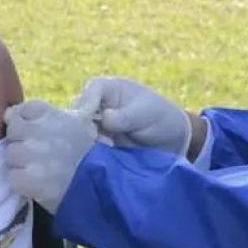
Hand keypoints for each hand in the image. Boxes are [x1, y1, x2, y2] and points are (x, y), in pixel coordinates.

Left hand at [4, 101, 98, 212]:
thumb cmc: (90, 150)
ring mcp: (29, 155)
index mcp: (48, 113)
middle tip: (37, 153)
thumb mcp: (78, 120)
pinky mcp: (26, 179)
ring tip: (39, 169)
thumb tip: (9, 113)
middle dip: (21, 141)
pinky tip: (38, 183)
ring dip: (21, 163)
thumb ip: (46, 114)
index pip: (19, 111)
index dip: (25, 122)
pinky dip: (22, 182)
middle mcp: (36, 130)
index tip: (35, 132)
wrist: (102, 182)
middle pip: (12, 132)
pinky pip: (13, 177)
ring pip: (11, 155)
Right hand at [73, 77, 189, 156]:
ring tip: (103, 150)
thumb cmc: (160, 117)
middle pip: (78, 112)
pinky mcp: (95, 143)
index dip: (87, 106)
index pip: (90, 91)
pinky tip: (98, 159)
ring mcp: (93, 124)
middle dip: (84, 127)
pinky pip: (85, 147)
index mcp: (107, 88)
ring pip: (78, 131)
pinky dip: (89, 153)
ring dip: (86, 142)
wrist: (170, 141)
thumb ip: (125, 116)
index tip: (90, 123)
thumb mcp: (146, 113)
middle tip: (98, 140)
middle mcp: (95, 104)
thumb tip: (105, 118)